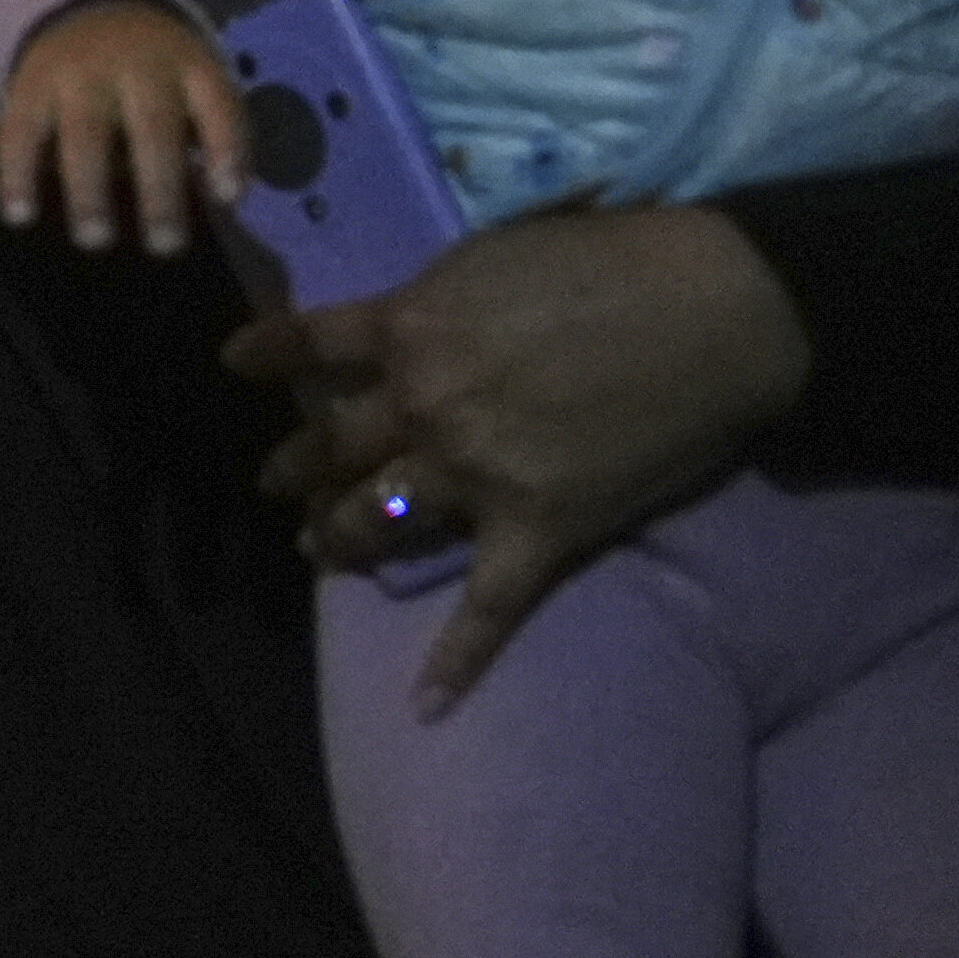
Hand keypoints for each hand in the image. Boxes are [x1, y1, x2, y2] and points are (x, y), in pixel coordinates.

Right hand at [0, 0, 243, 254]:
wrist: (88, 8)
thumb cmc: (154, 76)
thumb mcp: (192, 85)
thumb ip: (207, 136)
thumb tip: (221, 204)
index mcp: (190, 65)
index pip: (218, 105)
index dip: (226, 150)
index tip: (227, 199)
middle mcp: (137, 65)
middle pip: (152, 127)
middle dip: (160, 189)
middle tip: (165, 248)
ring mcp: (79, 74)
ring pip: (85, 132)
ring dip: (89, 190)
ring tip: (94, 241)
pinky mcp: (30, 87)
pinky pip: (22, 133)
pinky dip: (18, 175)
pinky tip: (20, 217)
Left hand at [225, 203, 809, 708]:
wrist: (722, 309)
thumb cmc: (620, 256)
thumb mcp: (499, 250)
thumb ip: (437, 294)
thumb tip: (405, 316)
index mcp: (411, 330)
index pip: (313, 345)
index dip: (268, 354)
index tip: (237, 362)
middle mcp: (426, 408)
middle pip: (334, 447)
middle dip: (296, 468)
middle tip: (277, 483)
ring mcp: (476, 476)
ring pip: (378, 520)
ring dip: (338, 538)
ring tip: (318, 549)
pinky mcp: (537, 530)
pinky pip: (488, 608)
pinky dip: (456, 660)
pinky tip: (426, 707)